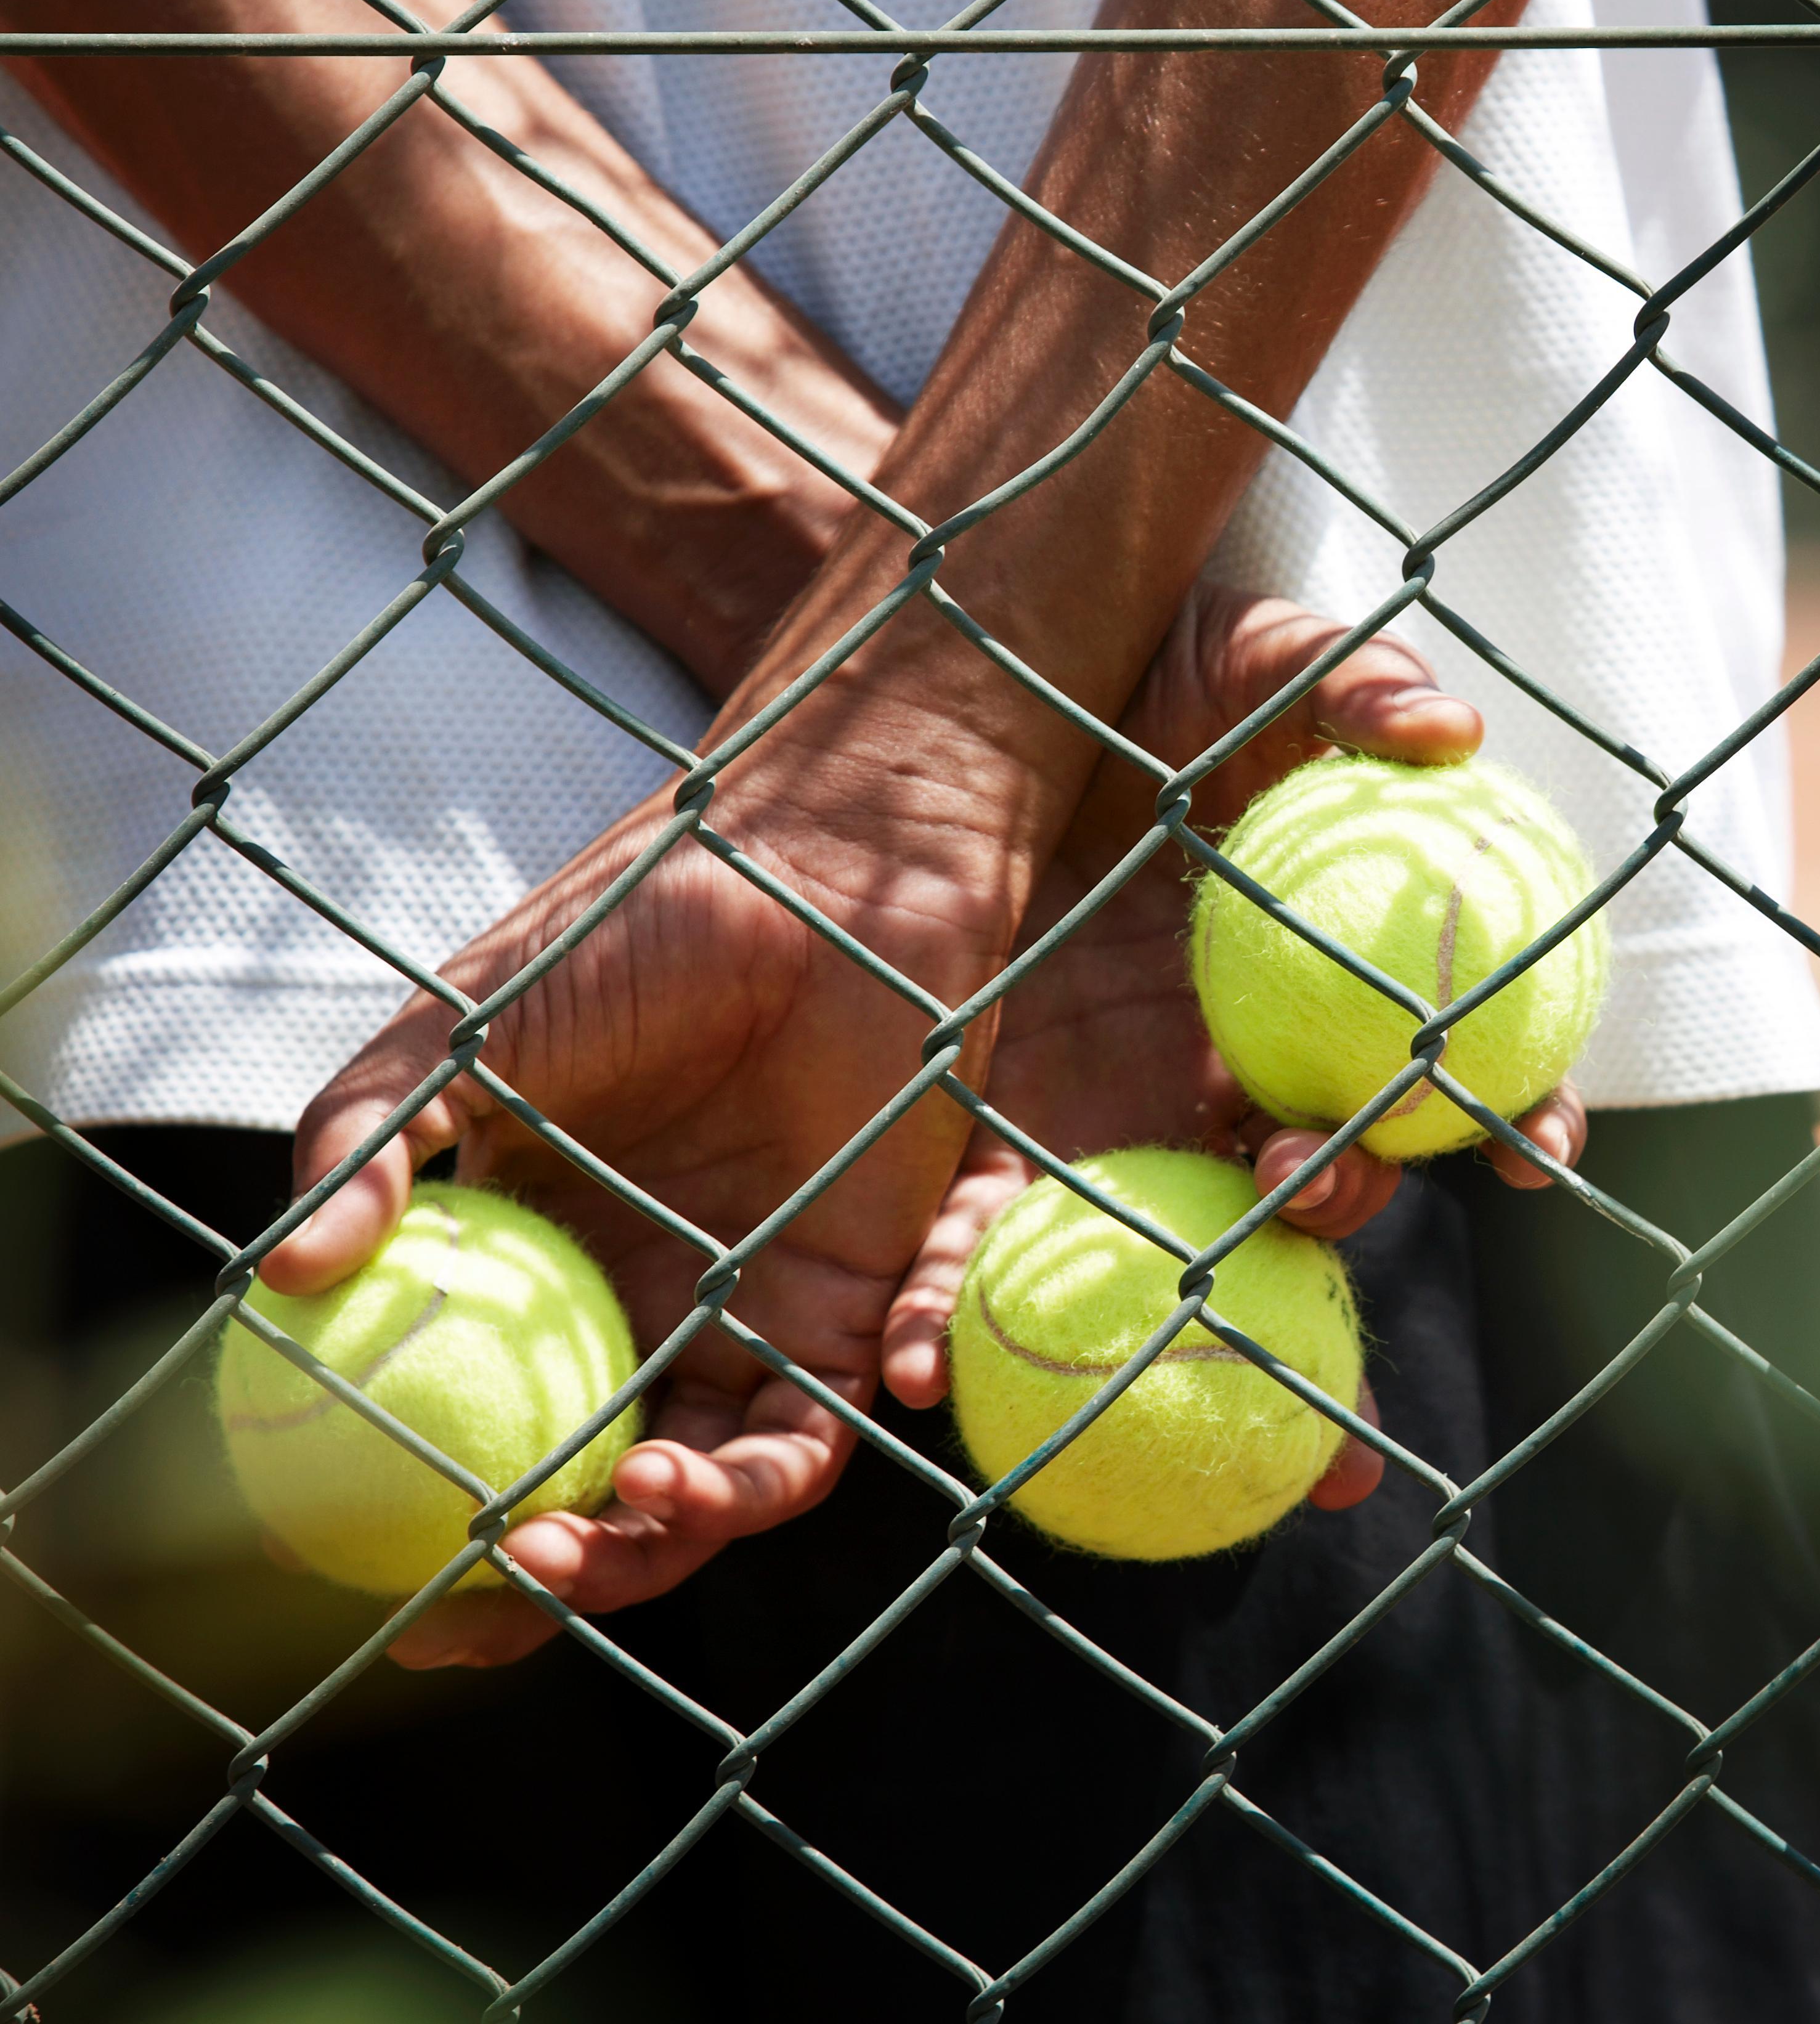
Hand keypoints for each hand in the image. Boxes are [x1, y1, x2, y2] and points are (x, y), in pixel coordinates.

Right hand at [263, 708, 1036, 1667]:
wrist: (802, 878)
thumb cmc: (627, 933)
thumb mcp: (467, 1037)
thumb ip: (377, 1144)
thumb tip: (291, 1273)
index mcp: (542, 1278)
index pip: (495, 1441)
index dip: (458, 1540)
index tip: (405, 1611)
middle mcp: (650, 1317)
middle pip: (611, 1496)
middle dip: (571, 1573)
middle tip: (512, 1584)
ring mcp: (757, 1315)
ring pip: (723, 1481)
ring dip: (678, 1528)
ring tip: (634, 1502)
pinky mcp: (858, 1295)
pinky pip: (832, 1414)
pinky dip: (795, 1461)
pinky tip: (746, 1462)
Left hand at [884, 586, 1591, 1519]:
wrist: (969, 684)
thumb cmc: (1135, 675)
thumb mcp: (1242, 654)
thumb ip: (1349, 683)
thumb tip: (1451, 730)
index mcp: (1318, 990)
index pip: (1442, 1072)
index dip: (1511, 1114)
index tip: (1539, 1147)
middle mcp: (1236, 1076)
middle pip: (1326, 1179)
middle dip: (1346, 1207)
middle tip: (1322, 1182)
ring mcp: (1122, 1124)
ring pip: (1185, 1252)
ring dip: (1201, 1312)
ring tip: (1179, 1320)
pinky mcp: (995, 1156)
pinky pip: (1001, 1252)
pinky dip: (974, 1317)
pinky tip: (942, 1371)